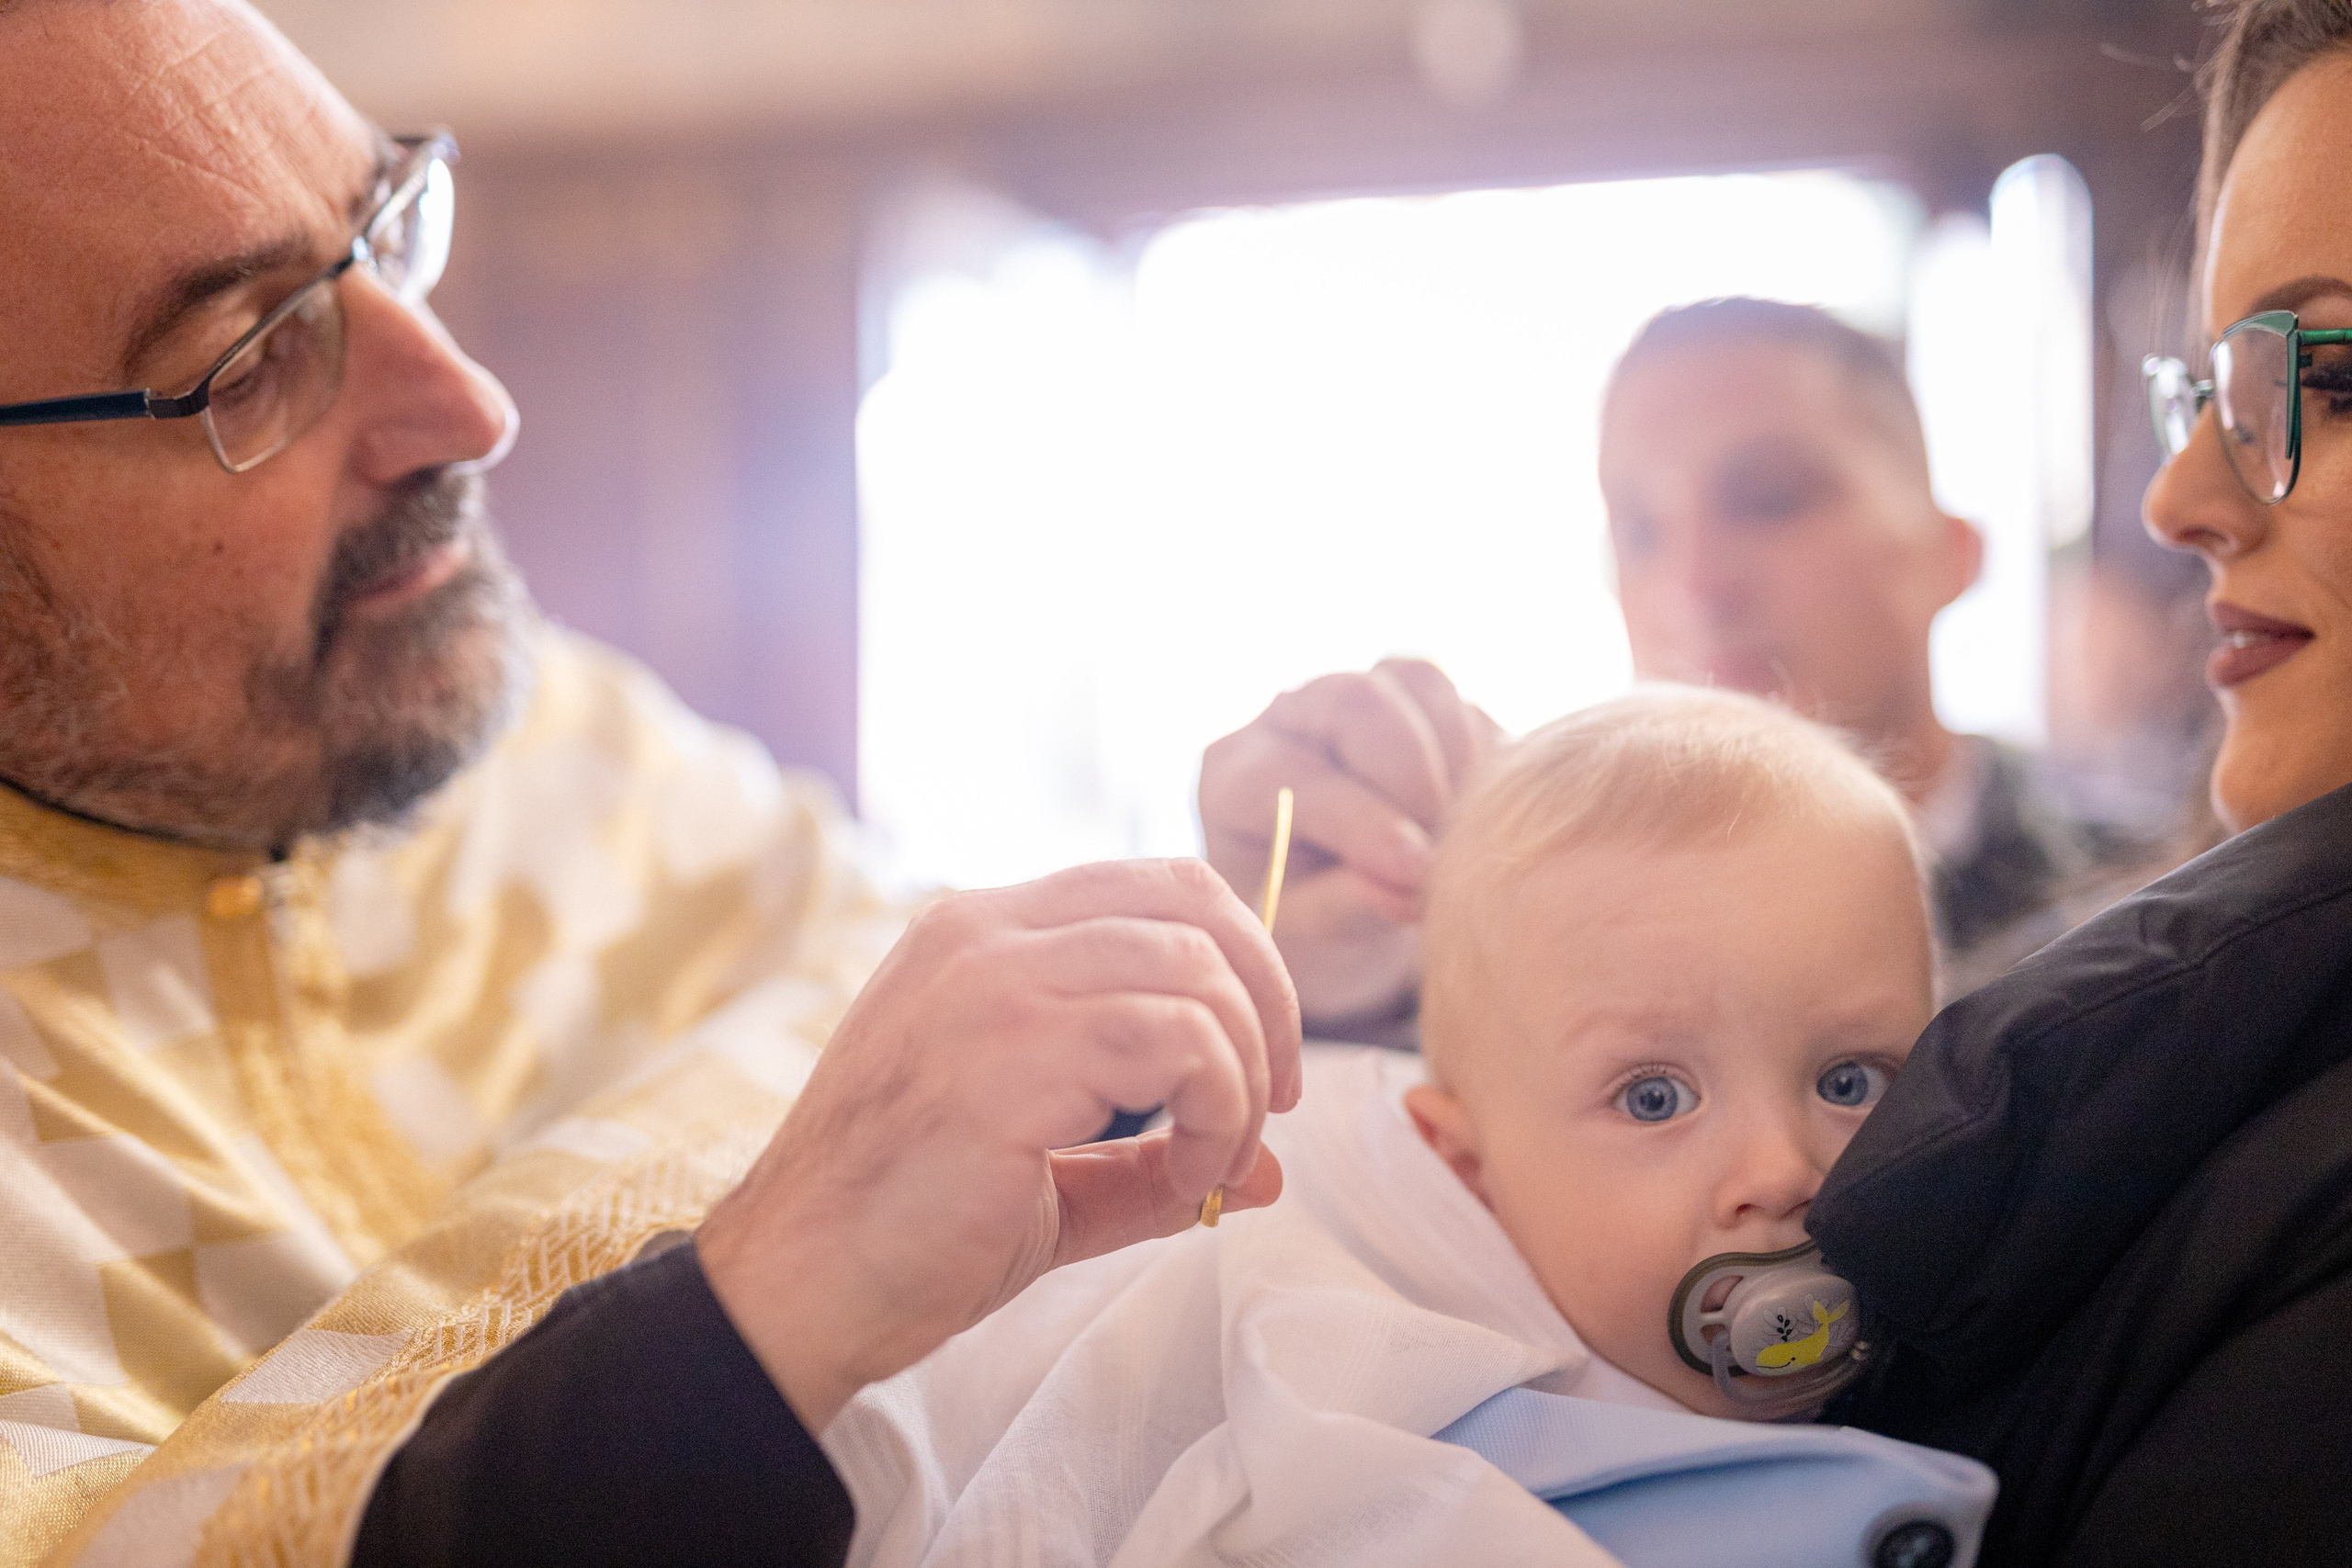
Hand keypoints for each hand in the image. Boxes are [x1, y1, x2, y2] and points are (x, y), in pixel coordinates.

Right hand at [696, 858, 1300, 1430]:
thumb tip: (1274, 1175)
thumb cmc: (904, 1232)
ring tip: (1212, 1164)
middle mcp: (983, 933)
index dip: (1238, 960)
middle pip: (1193, 904)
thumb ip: (1152, 1160)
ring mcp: (992, 982)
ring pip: (1197, 971)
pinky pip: (1180, 1040)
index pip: (1154, 886)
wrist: (797, 1291)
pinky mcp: (1010, 1051)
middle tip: (1269, 1109)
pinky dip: (1215, 1112)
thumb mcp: (1045, 1175)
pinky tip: (1185, 1177)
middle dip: (1268, 1005)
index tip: (1257, 1062)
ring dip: (1242, 1077)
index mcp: (980, 934)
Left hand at [1199, 659, 1499, 1024]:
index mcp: (1236, 780)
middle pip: (1354, 700)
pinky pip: (1458, 699)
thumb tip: (1408, 889)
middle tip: (1440, 850)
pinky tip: (1470, 811)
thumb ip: (1347, 907)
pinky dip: (1477, 751)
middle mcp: (1286, 719)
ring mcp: (1349, 696)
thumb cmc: (1308, 923)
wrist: (1338, 902)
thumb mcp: (1312, 936)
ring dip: (1451, 759)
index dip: (1358, 822)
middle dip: (1411, 776)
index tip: (1416, 871)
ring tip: (1454, 831)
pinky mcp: (1408, 696)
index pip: (1289, 776)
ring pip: (1412, 678)